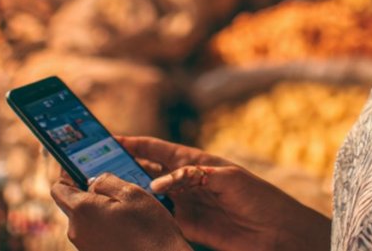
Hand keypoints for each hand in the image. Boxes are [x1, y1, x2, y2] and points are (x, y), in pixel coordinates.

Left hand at [50, 172, 189, 250]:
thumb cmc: (150, 228)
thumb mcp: (132, 193)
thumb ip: (106, 181)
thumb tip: (92, 181)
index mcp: (82, 209)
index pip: (58, 187)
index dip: (68, 175)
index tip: (80, 169)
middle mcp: (77, 230)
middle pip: (71, 204)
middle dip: (86, 193)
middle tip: (110, 187)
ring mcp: (84, 245)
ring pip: (84, 219)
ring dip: (98, 210)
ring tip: (122, 208)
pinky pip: (92, 233)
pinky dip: (103, 225)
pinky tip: (124, 225)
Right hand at [122, 136, 331, 250]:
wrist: (278, 233)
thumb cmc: (259, 197)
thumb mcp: (228, 178)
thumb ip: (191, 177)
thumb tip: (157, 184)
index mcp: (194, 162)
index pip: (156, 148)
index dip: (131, 142)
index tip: (106, 139)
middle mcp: (185, 181)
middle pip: (145, 171)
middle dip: (121, 167)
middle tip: (93, 168)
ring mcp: (183, 205)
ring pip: (147, 196)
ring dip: (128, 193)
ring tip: (102, 190)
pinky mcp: (186, 228)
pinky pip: (159, 219)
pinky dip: (143, 216)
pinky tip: (126, 214)